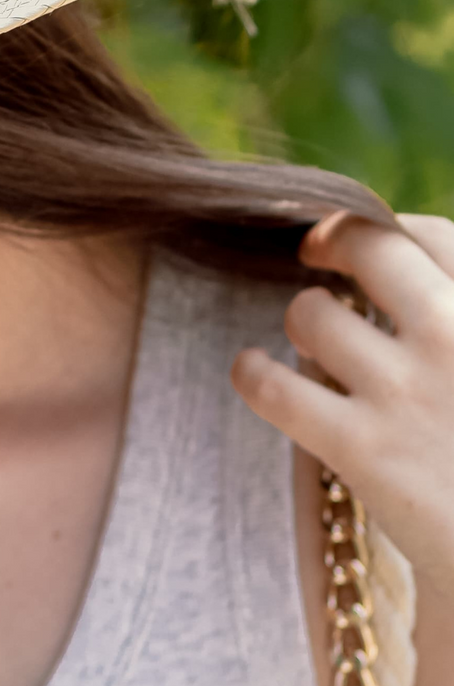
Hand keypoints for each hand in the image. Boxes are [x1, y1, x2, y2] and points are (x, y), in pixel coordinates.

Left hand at [230, 212, 453, 598]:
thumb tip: (426, 275)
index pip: (432, 236)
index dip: (394, 233)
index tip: (378, 248)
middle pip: (367, 246)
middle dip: (332, 240)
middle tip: (315, 252)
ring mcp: (411, 393)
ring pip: (312, 313)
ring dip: (304, 320)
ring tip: (311, 339)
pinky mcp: (367, 451)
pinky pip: (273, 386)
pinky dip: (252, 373)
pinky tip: (255, 373)